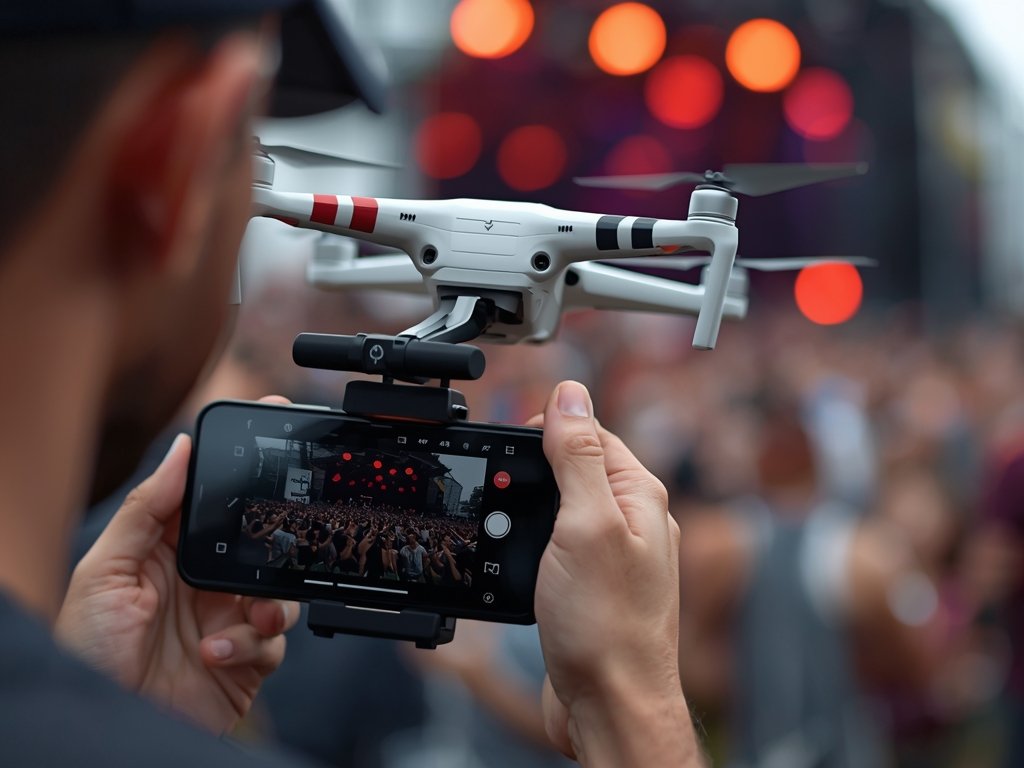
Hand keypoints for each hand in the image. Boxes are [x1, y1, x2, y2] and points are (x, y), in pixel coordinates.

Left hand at [56, 402, 298, 734]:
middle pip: (261, 542)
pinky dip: (252, 643)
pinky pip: (275, 640)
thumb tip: (181, 450)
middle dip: (279, 537)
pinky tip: (215, 652)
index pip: (215, 499)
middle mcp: (206, 583)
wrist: (106, 726)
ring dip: (272, 601)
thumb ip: (146, 509)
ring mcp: (229, 619)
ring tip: (250, 612)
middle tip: (286, 529)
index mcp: (172, 552)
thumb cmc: (89, 652)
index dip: (243, 467)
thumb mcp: (105, 571)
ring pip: (282, 590)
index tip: (272, 429)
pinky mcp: (247, 659)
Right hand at [533, 381, 700, 765]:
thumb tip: (570, 394)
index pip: (593, 432)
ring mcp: (613, 556)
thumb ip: (578, 457)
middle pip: (578, 466)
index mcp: (638, 495)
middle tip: (501, 482)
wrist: (610, 705)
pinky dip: (533, 541)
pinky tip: (515, 552)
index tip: (513, 438)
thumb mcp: (586, 524)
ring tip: (502, 515)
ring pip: (564, 507)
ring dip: (531, 505)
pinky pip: (559, 545)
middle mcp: (632, 522)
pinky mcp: (591, 586)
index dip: (550, 427)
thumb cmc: (607, 625)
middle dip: (536, 465)